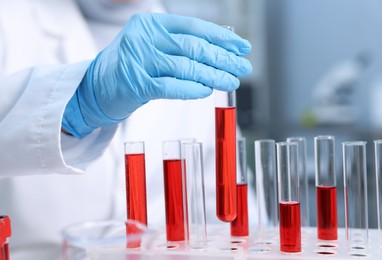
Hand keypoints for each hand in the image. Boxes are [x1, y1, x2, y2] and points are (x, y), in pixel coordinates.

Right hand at [62, 13, 251, 137]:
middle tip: (243, 67)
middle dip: (223, 58)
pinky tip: (207, 91)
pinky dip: (191, 89)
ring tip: (231, 81)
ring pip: (186, 67)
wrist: (95, 88)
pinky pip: (171, 87)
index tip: (241, 46)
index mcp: (151, 23)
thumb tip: (219, 54)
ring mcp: (138, 60)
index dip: (221, 37)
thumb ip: (180, 47)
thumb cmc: (130, 67)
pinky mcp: (135, 84)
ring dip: (213, 75)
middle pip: (193, 47)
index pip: (194, 27)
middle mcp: (144, 37)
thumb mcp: (152, 47)